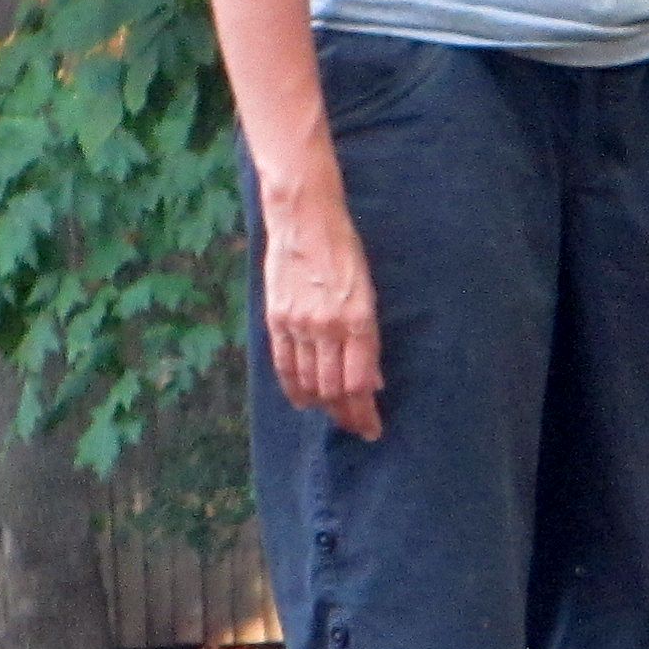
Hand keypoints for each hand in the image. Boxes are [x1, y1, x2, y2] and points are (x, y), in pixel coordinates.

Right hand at [257, 176, 383, 440]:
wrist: (305, 219)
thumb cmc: (345, 252)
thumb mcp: (368, 291)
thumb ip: (367, 339)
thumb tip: (372, 381)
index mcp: (358, 319)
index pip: (359, 384)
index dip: (365, 414)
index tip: (372, 429)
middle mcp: (328, 327)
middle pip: (334, 389)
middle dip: (346, 416)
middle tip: (356, 428)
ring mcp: (299, 324)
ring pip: (308, 382)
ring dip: (322, 406)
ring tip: (333, 416)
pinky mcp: (276, 318)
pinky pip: (283, 366)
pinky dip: (294, 389)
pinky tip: (303, 401)